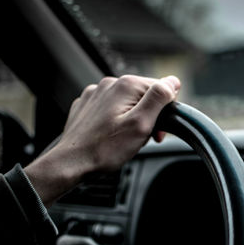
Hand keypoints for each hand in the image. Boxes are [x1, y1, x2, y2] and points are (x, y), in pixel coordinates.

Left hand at [25, 75, 179, 205]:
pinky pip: (110, 108)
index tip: (157, 131)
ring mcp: (95, 94)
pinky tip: (111, 135)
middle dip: (148, 115)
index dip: (165, 111)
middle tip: (143, 138)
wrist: (71, 163)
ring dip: (132, 118)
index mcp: (126, 85)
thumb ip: (159, 99)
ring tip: (125, 139)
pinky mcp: (86, 105)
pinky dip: (116, 120)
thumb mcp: (141, 124)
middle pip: (143, 95)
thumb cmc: (105, 148)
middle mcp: (109, 84)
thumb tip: (172, 81)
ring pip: (127, 102)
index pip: (161, 88)